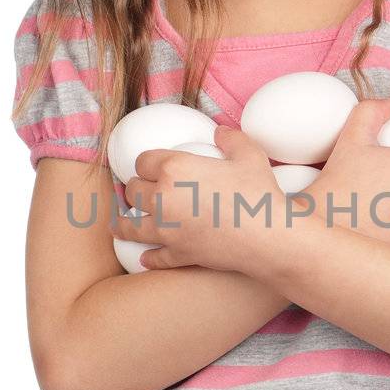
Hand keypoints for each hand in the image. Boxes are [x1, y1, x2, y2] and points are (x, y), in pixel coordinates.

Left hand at [116, 124, 289, 273]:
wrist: (269, 237)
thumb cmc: (259, 193)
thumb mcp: (250, 155)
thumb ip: (232, 138)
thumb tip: (220, 132)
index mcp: (174, 168)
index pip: (143, 161)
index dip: (147, 164)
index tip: (151, 169)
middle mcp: (162, 198)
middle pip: (133, 191)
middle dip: (136, 190)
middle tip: (142, 192)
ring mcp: (167, 229)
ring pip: (130, 226)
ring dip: (123, 224)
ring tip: (120, 225)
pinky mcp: (177, 254)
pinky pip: (154, 256)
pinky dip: (150, 256)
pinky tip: (147, 257)